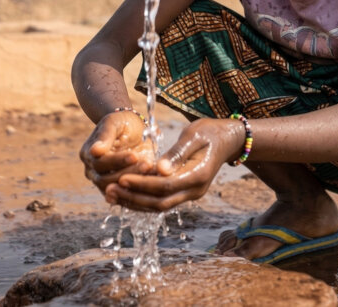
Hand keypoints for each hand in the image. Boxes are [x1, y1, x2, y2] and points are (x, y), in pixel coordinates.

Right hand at [80, 110, 157, 197]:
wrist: (131, 128)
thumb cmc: (121, 122)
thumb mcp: (113, 123)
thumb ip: (105, 136)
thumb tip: (94, 151)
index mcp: (88, 155)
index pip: (100, 163)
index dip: (117, 161)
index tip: (134, 155)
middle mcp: (92, 171)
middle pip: (105, 180)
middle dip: (128, 172)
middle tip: (147, 164)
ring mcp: (103, 181)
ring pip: (116, 189)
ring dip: (134, 181)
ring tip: (150, 169)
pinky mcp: (117, 188)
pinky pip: (125, 194)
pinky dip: (137, 189)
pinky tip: (151, 180)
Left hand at [106, 118, 243, 211]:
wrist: (228, 139)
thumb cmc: (210, 132)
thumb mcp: (193, 135)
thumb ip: (176, 154)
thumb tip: (159, 169)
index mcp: (198, 175)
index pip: (165, 186)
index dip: (142, 184)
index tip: (121, 178)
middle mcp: (195, 190)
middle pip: (160, 202)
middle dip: (133, 197)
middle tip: (109, 189)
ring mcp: (190, 193)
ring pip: (159, 205)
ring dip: (134, 201)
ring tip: (111, 193)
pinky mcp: (185, 192)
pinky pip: (161, 200)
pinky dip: (142, 198)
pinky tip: (125, 192)